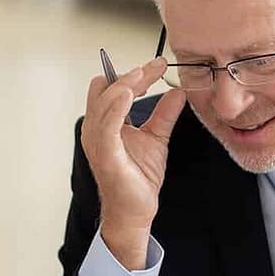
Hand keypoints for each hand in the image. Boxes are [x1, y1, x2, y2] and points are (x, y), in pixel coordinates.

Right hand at [80, 57, 184, 269]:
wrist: (135, 211)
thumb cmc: (137, 179)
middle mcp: (96, 129)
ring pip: (102, 101)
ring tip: (143, 75)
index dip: (136, 74)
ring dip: (123, 85)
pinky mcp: (106, 155)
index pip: (112, 87)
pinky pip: (106, 124)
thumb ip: (164, 114)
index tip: (158, 64)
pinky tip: (129, 95)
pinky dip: (116, 106)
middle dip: (130, 75)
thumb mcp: (156, 138)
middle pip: (104, 88)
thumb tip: (178, 92)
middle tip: (154, 68)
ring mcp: (98, 142)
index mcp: (104, 123)